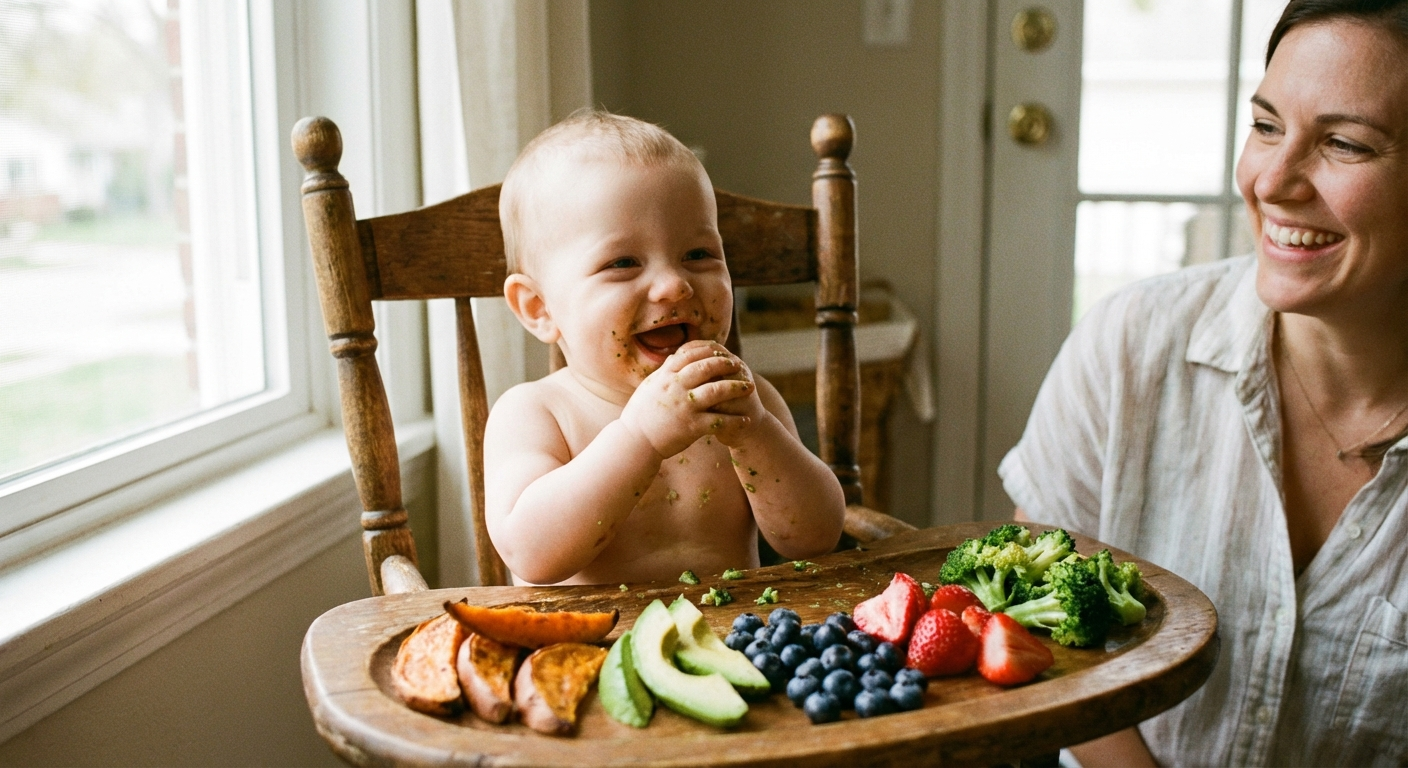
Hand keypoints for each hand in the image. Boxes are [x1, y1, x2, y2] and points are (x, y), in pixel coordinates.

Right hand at [619, 340, 754, 457]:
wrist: (635, 441)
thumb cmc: (640, 414)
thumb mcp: (650, 386)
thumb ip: (665, 371)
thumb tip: (675, 355)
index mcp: (665, 376)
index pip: (690, 354)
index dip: (708, 350)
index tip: (721, 349)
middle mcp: (675, 388)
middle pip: (706, 368)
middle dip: (726, 364)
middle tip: (739, 365)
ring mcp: (684, 407)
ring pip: (716, 391)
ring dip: (736, 388)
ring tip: (749, 388)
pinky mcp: (691, 426)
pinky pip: (718, 421)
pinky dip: (734, 420)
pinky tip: (745, 420)